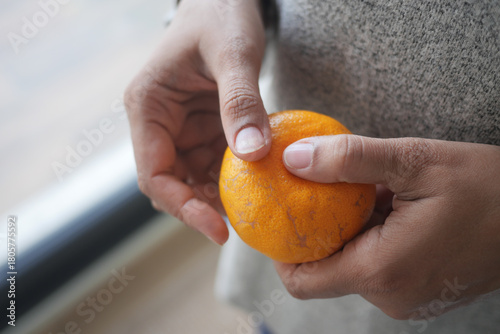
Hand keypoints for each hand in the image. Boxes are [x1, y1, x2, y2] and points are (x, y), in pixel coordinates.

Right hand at [125, 0, 270, 244]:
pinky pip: (215, 163)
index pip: (153, 173)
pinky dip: (234, 178)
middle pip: (172, 183)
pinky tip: (258, 184)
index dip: (181, 207)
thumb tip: (253, 154)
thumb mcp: (233, 54)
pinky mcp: (204, 128)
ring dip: (220, 196)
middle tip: (241, 224)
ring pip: (194, 179)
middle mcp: (159, 124)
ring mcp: (182, 129)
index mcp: (148, 107)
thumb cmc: (220, 16)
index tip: (216, 229)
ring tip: (253, 210)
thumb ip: (240, 102)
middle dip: (203, 207)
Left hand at [276, 135, 499, 318]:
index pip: (302, 280)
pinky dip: (372, 239)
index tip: (277, 216)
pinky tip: (388, 208)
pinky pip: (378, 268)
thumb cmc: (489, 188)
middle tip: (318, 193)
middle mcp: (391, 295)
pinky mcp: (420, 292)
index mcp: (382, 270)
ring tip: (367, 196)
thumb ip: (349, 159)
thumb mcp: (415, 161)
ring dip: (349, 232)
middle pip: (325, 271)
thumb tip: (293, 158)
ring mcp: (407, 299)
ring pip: (353, 267)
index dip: (281, 251)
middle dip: (317, 233)